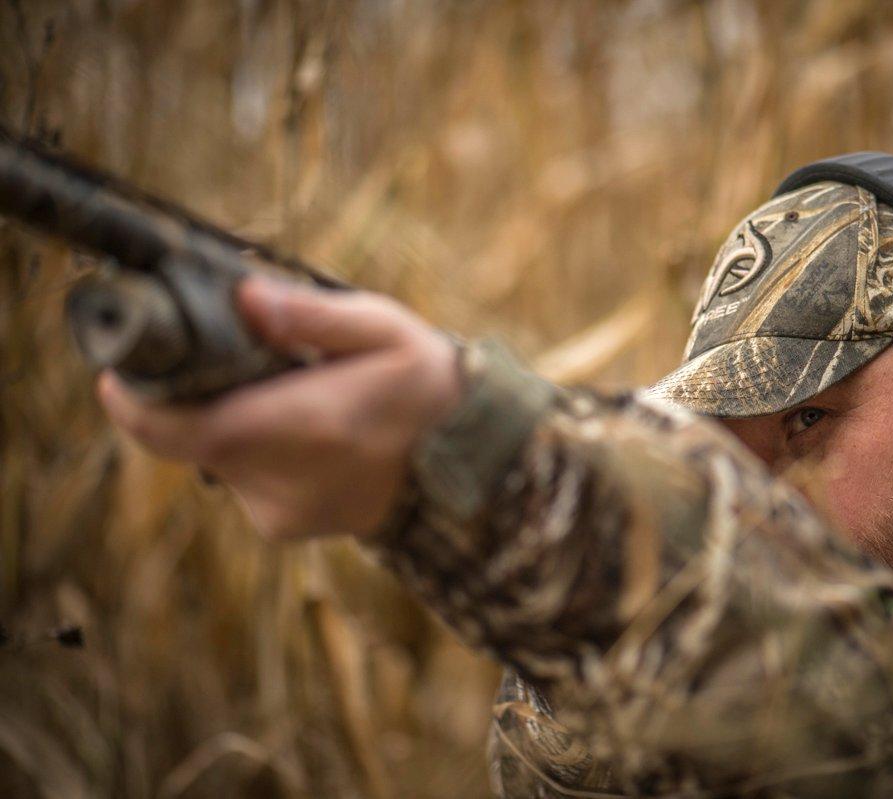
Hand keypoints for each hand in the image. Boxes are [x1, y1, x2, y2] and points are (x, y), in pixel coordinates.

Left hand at [97, 277, 462, 539]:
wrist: (473, 469)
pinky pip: (243, 479)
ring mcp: (276, 512)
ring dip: (236, 423)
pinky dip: (258, 451)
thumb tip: (241, 295)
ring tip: (295, 396)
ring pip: (217, 456)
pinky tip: (311, 434)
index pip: (170, 428)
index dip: (130, 401)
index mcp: (294, 426)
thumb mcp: (385, 330)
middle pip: (190, 435)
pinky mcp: (282, 527)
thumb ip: (311, 314)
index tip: (117, 371)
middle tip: (245, 363)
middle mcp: (275, 480)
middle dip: (202, 396)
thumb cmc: (428, 388)